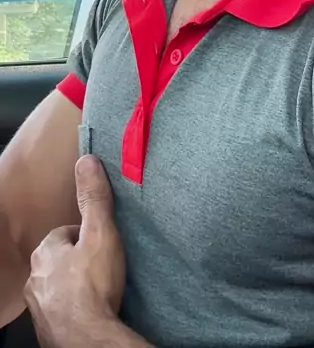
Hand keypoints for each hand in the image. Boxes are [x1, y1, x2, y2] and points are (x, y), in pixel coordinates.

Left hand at [24, 155, 125, 347]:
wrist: (88, 339)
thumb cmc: (94, 286)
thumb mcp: (101, 233)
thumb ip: (94, 198)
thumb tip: (87, 160)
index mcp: (45, 251)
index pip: (64, 233)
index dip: (85, 235)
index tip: (101, 242)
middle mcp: (35, 277)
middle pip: (59, 259)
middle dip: (77, 260)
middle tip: (101, 265)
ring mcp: (39, 305)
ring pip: (57, 285)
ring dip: (73, 285)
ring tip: (97, 289)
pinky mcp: (46, 328)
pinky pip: (59, 309)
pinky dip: (72, 307)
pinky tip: (89, 309)